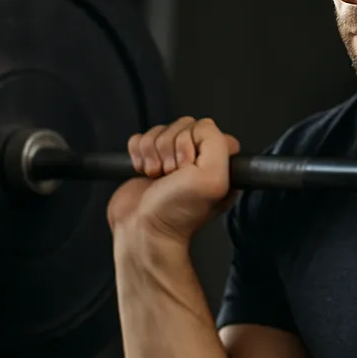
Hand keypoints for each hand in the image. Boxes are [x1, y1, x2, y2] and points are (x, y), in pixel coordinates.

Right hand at [107, 116, 240, 243]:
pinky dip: (137, 153)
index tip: (187, 165)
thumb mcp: (212, 178)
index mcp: (219, 163)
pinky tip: (144, 173)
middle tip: (171, 174)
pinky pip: (139, 138)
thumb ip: (216, 144)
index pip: (206, 128)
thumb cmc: (176, 213)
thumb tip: (203, 127)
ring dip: (152, 153)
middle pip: (180, 126)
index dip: (192, 142)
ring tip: (157, 176)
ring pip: (159, 131)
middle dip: (169, 148)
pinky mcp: (148, 160)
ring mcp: (171, 160)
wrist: (142, 231)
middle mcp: (197, 160)